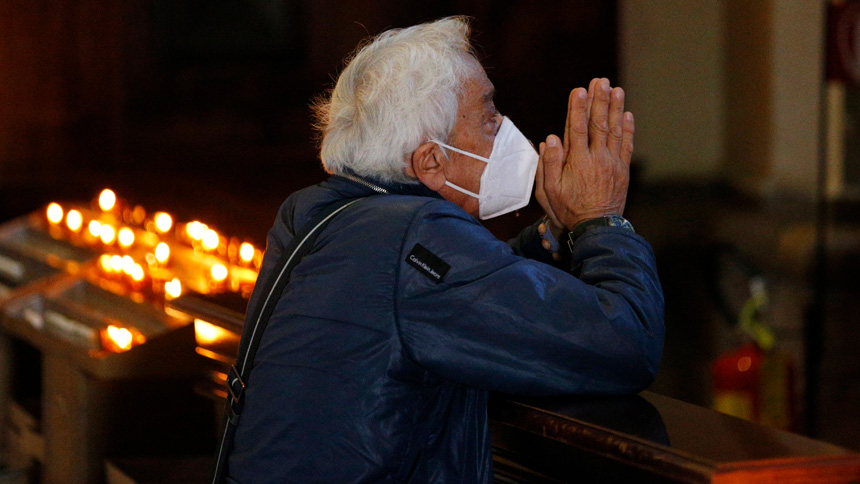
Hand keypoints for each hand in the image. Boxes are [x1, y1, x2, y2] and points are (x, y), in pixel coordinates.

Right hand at [535, 78, 633, 231]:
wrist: (596, 229)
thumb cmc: (568, 210)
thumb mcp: (549, 192)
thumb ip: (548, 164)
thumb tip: (550, 139)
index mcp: (577, 162)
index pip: (577, 129)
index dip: (578, 108)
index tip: (579, 90)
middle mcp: (597, 159)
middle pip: (598, 124)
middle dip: (599, 100)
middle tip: (600, 80)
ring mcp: (612, 163)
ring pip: (614, 130)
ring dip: (615, 108)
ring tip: (616, 89)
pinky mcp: (622, 170)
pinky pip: (626, 145)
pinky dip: (628, 129)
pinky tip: (627, 114)